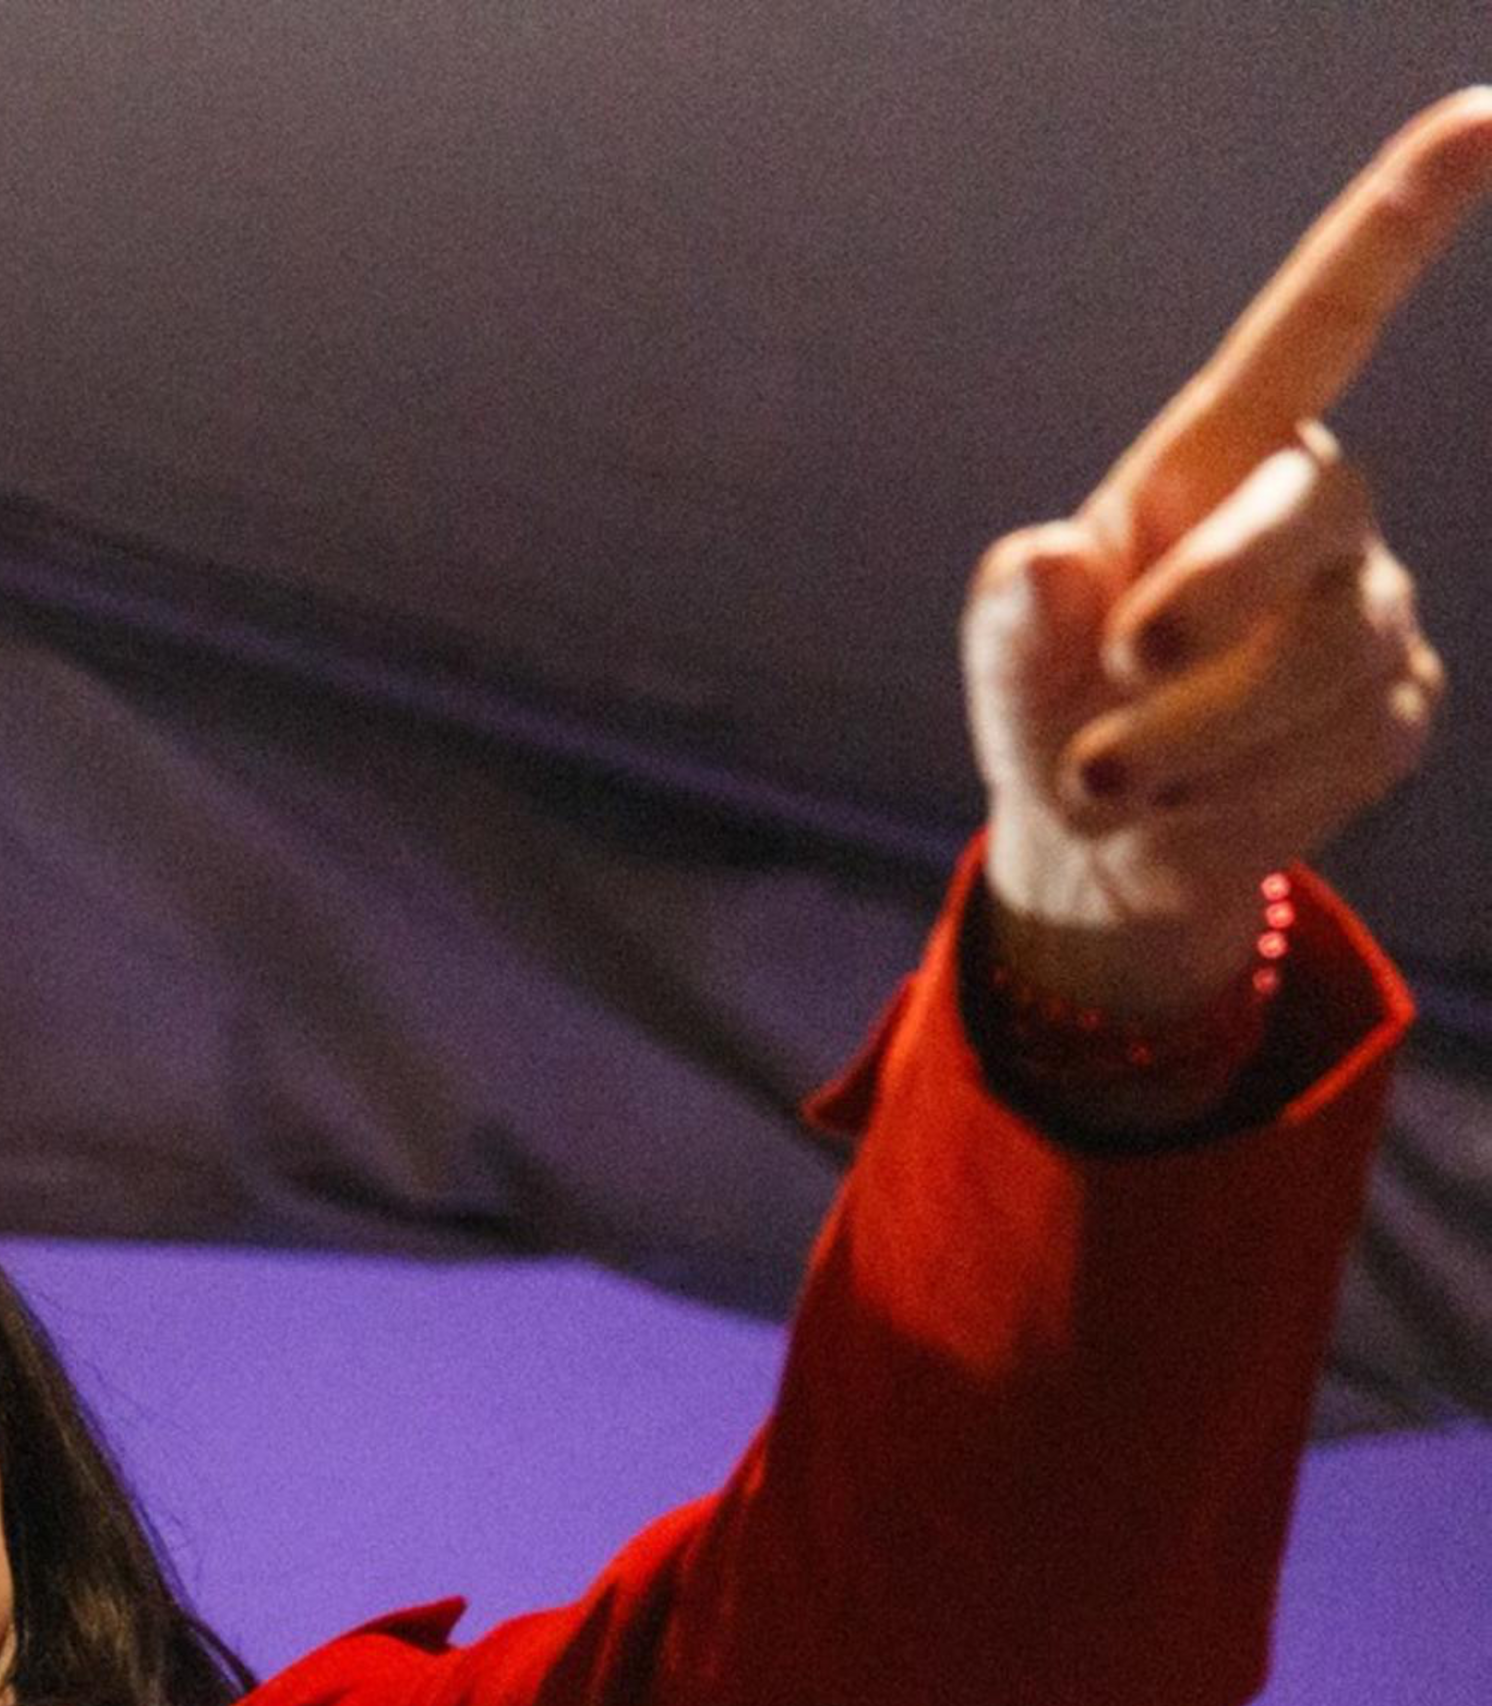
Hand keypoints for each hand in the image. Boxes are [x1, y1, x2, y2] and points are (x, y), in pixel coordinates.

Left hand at [968, 90, 1491, 1020]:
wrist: (1102, 840)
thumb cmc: (1054, 705)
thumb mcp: (1011, 665)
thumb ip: (1017, 621)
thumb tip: (1040, 563)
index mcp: (1216, 460)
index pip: (1324, 318)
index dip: (1400, 216)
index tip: (1482, 114)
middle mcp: (1312, 513)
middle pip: (1315, 513)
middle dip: (1215, 599)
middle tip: (1109, 687)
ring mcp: (1367, 608)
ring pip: (1327, 658)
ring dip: (1194, 742)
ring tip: (1106, 782)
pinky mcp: (1392, 708)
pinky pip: (1336, 757)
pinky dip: (1233, 809)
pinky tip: (1178, 817)